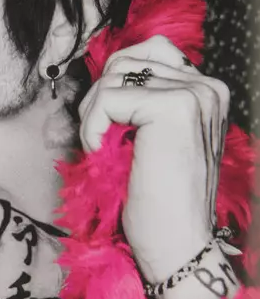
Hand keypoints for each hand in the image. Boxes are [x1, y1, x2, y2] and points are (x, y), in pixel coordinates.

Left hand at [77, 35, 230, 287]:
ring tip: (102, 149)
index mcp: (204, 91)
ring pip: (112, 77)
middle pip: (124, 62)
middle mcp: (206, 86)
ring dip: (93, 114)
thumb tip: (106, 74)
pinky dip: (91, 127)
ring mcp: (194, 94)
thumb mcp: (151, 138)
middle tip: (100, 139)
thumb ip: (140, 101)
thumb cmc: (158, 199)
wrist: (177, 244)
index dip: (113, 88)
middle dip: (98, 99)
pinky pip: (106, 98)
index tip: (111, 128)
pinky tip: (101, 153)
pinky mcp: (173, 107)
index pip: (144, 53)